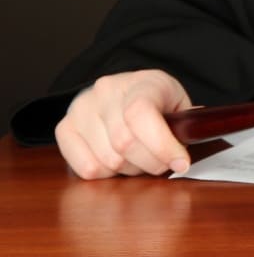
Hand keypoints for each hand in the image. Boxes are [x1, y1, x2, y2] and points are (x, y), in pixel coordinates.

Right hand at [55, 69, 193, 179]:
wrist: (127, 92)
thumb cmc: (159, 102)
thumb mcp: (180, 105)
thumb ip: (187, 126)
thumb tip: (183, 156)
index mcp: (142, 82)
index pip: (141, 114)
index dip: (162, 145)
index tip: (181, 162)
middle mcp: (106, 90)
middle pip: (125, 143)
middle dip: (151, 163)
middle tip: (163, 163)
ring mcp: (81, 108)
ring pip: (108, 159)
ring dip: (130, 170)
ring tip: (140, 159)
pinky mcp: (65, 128)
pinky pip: (86, 168)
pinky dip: (107, 175)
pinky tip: (118, 162)